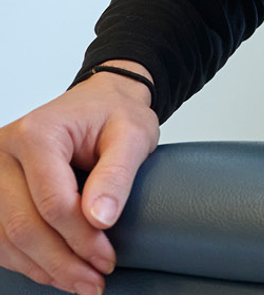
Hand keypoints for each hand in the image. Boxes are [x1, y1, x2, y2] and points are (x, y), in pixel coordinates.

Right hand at [0, 63, 159, 294]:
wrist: (100, 102)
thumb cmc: (115, 115)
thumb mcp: (133, 135)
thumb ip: (118, 174)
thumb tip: (100, 219)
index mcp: (37, 134)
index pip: (53, 202)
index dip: (81, 239)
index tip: (107, 259)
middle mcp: (4, 154)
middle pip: (23, 225)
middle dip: (61, 262)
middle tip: (94, 282)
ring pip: (5, 238)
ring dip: (42, 268)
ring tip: (80, 283)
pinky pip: (0, 237)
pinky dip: (25, 260)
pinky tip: (54, 271)